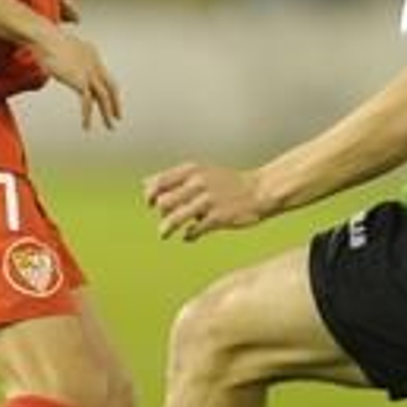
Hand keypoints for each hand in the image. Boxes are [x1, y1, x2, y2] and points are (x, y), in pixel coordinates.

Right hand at [32, 25, 121, 129]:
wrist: (43, 37)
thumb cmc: (44, 40)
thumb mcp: (59, 48)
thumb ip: (63, 57)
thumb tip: (55, 66)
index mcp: (91, 54)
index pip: (104, 75)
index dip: (106, 89)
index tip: (104, 102)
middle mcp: (94, 63)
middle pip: (111, 86)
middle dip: (116, 102)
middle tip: (118, 116)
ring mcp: (88, 72)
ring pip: (104, 97)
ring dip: (107, 113)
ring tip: (110, 126)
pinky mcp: (79, 81)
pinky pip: (87, 102)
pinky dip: (87, 116)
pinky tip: (86, 126)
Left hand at [143, 163, 265, 239]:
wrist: (260, 190)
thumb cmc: (229, 183)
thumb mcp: (201, 172)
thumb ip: (174, 178)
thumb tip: (145, 185)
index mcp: (193, 170)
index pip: (159, 182)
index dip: (150, 196)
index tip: (150, 204)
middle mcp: (198, 183)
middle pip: (164, 202)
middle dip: (162, 212)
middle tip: (166, 219)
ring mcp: (208, 201)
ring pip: (174, 218)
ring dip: (166, 228)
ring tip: (164, 234)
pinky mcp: (218, 218)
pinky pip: (194, 231)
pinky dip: (188, 235)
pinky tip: (189, 236)